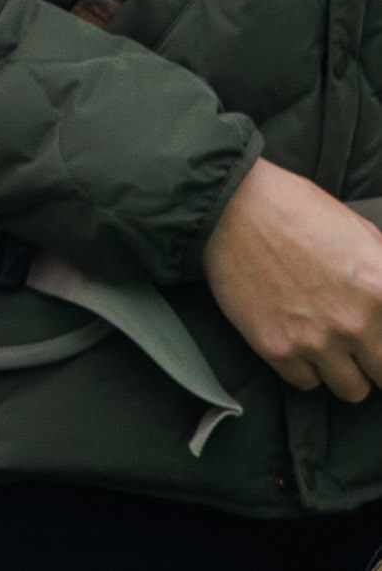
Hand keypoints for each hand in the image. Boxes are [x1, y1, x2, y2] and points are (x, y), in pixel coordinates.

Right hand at [203, 157, 381, 400]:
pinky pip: (305, 382)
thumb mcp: (362, 233)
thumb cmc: (296, 211)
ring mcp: (314, 339)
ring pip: (351, 390)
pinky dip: (305, 368)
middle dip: (373, 360)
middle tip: (358, 344)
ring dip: (344, 371)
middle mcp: (355, 323)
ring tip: (329, 347)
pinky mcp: (275, 347)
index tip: (376, 337)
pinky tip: (296, 340)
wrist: (231, 208)